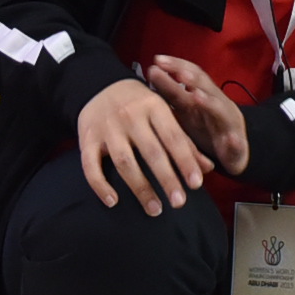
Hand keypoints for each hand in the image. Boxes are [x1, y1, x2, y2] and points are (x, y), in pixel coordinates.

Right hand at [76, 74, 212, 213]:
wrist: (99, 84)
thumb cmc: (139, 104)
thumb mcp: (163, 112)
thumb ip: (184, 141)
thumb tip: (208, 168)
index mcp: (154, 106)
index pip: (173, 137)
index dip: (186, 161)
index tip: (196, 184)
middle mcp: (130, 116)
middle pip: (151, 151)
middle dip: (167, 179)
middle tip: (179, 202)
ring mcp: (107, 128)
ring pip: (124, 161)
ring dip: (140, 188)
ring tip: (155, 210)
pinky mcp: (87, 138)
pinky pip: (90, 165)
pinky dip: (100, 185)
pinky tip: (113, 202)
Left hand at [142, 55, 251, 174]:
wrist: (233, 154)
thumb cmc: (206, 129)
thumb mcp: (187, 111)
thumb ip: (172, 94)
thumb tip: (152, 72)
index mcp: (203, 97)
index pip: (192, 75)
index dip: (177, 66)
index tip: (158, 59)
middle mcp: (218, 105)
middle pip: (206, 87)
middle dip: (192, 78)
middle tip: (178, 71)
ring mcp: (229, 123)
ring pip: (220, 110)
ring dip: (209, 102)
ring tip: (196, 96)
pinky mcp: (238, 145)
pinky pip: (236, 143)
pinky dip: (234, 141)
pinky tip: (230, 140)